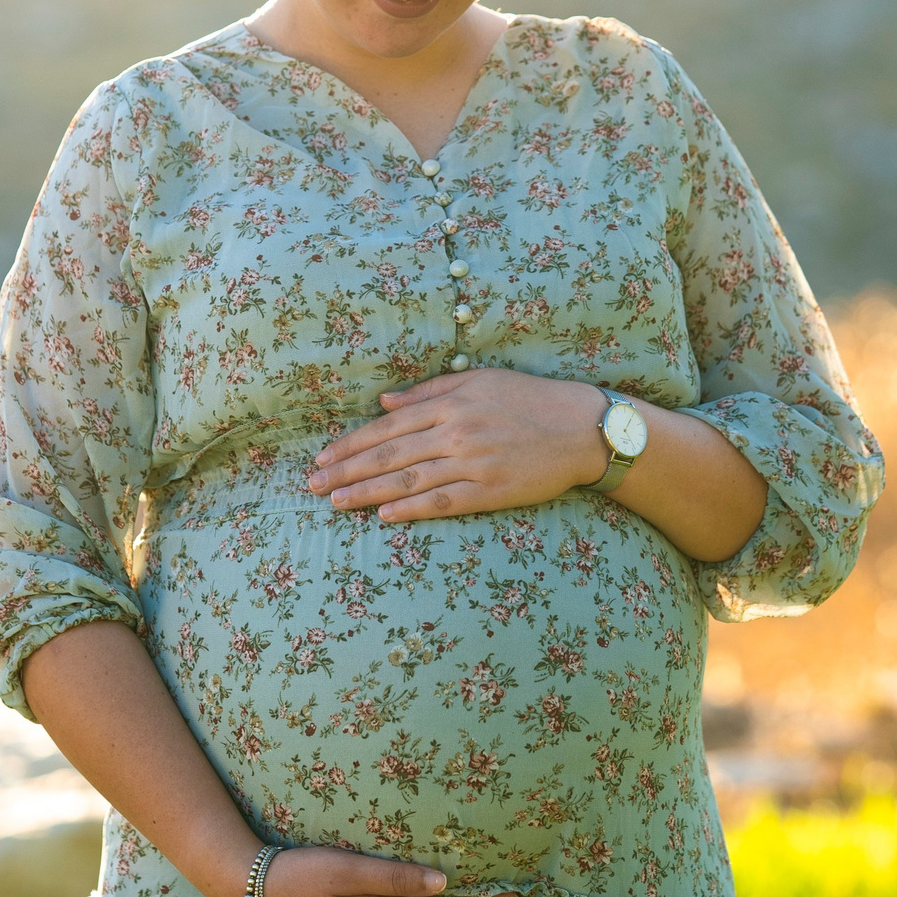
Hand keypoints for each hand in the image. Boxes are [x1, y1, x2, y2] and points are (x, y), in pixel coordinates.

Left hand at [305, 368, 612, 522]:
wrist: (583, 429)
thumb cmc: (531, 399)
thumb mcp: (480, 380)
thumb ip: (431, 391)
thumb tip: (384, 401)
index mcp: (451, 401)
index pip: (388, 424)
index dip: (352, 443)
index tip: (322, 458)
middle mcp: (457, 431)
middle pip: (390, 454)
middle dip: (347, 470)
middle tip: (313, 486)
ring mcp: (474, 463)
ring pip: (409, 480)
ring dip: (367, 492)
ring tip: (335, 503)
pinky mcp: (491, 492)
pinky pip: (443, 502)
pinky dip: (411, 509)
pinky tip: (383, 515)